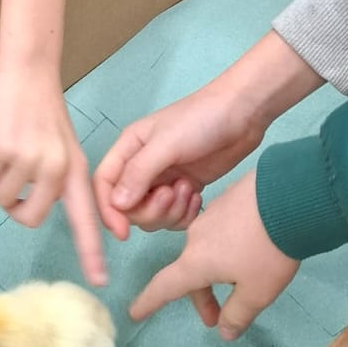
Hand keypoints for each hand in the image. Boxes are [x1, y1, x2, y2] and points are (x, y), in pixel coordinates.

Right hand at [0, 59, 106, 287]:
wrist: (28, 71)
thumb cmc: (42, 111)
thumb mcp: (62, 147)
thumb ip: (57, 179)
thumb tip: (35, 208)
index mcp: (74, 171)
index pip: (86, 219)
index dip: (92, 252)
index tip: (100, 282)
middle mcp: (56, 169)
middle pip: (29, 218)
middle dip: (15, 206)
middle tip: (16, 179)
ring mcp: (30, 160)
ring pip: (2, 198)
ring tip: (10, 148)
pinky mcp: (4, 149)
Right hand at [93, 76, 268, 240]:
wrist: (243, 114)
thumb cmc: (200, 119)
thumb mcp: (166, 143)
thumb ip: (140, 173)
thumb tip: (116, 205)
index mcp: (129, 149)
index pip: (105, 184)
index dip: (108, 210)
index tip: (123, 232)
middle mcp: (142, 166)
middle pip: (129, 207)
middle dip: (150, 209)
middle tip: (172, 194)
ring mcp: (165, 179)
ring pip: (153, 215)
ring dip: (171, 212)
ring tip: (189, 189)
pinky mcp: (186, 189)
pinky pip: (175, 217)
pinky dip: (185, 215)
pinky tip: (198, 197)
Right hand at [129, 172, 298, 339]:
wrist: (288, 197)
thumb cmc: (267, 251)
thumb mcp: (256, 293)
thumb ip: (237, 315)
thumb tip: (224, 332)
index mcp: (196, 261)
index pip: (165, 287)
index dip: (149, 302)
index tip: (134, 313)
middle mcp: (196, 236)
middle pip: (191, 271)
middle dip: (202, 297)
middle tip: (217, 318)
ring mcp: (212, 214)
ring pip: (207, 250)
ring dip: (217, 272)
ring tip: (243, 282)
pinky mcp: (229, 200)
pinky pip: (222, 231)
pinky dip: (229, 248)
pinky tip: (251, 250)